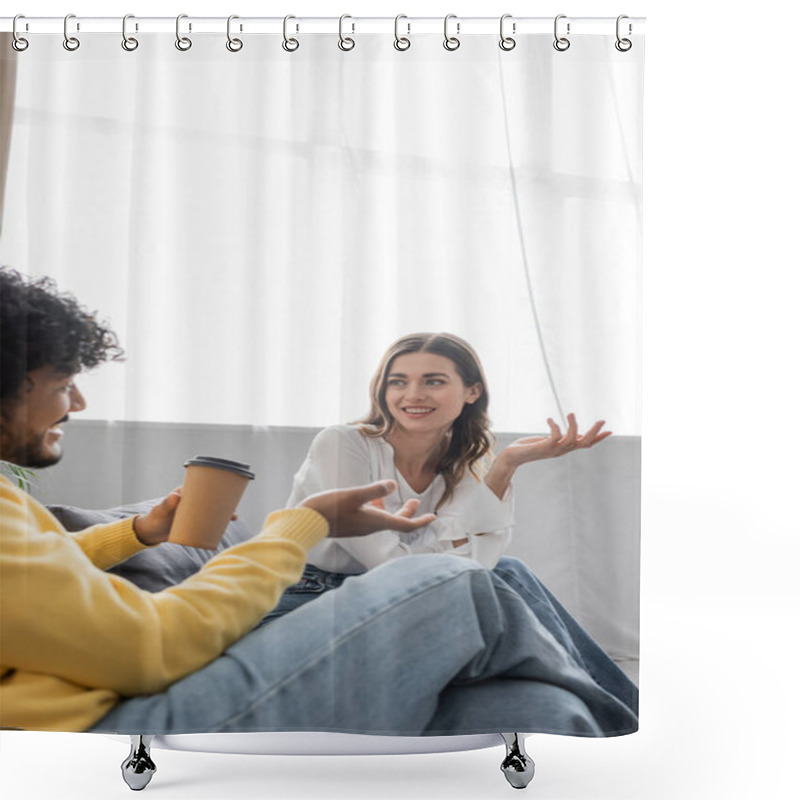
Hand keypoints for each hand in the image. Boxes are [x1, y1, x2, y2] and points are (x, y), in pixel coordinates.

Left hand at [132, 487, 238, 545]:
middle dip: (225, 501)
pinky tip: (226, 526)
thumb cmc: (154, 519)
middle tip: (233, 509)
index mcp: (186, 493)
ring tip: (233, 518)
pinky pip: (208, 521)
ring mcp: (194, 512)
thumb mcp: (160, 511)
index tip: (227, 489)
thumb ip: (166, 504)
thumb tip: (176, 496)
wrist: (150, 533)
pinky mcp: (194, 522)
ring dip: (224, 512)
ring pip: (212, 510)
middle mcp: (192, 501)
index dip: (216, 486)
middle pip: (212, 499)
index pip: (204, 486)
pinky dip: (217, 522)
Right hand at [301, 480, 436, 537]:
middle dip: (409, 513)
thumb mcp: (353, 495)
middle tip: (416, 501)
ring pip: (384, 521)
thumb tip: (394, 484)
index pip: (405, 525)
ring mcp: (361, 527)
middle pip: (397, 523)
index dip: (421, 521)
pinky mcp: (352, 525)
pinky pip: (372, 519)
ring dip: (395, 511)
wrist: (307, 522)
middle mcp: (371, 527)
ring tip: (398, 498)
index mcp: (375, 521)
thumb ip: (374, 490)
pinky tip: (374, 500)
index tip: (433, 517)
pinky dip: (379, 510)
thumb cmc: (329, 508)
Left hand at [501, 413, 611, 468]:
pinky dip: (555, 426)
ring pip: (572, 439)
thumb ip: (562, 439)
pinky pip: (555, 437)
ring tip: (570, 413)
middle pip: (584, 444)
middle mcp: (561, 450)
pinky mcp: (544, 447)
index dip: (598, 438)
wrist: (511, 457)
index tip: (610, 431)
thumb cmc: (528, 447)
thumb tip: (578, 434)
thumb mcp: (549, 442)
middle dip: (595, 433)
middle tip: (602, 420)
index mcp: (564, 448)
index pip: (585, 444)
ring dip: (573, 426)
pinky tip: (550, 419)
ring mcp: (553, 450)